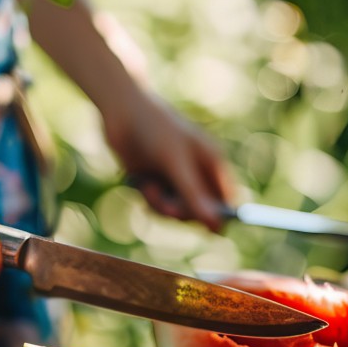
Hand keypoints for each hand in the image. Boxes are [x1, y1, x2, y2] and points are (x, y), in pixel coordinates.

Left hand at [103, 93, 231, 231]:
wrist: (121, 113)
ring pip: (175, 211)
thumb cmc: (155, 130)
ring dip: (161, 206)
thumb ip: (193, 194)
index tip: (211, 233)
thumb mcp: (176, 164)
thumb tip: (215, 224)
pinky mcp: (154, 182)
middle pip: (199, 211)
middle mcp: (196, 172)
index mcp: (212, 162)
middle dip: (182, 212)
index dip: (220, 216)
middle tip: (168, 208)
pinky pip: (157, 205)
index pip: (226, 199)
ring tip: (150, 189)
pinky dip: (149, 199)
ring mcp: (174, 178)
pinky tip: (142, 184)